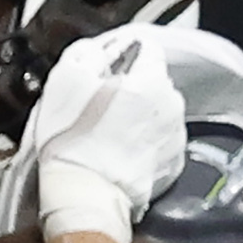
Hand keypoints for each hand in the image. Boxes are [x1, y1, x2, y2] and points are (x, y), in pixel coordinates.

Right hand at [28, 27, 185, 242]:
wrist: (86, 197)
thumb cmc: (71, 140)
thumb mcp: (65, 81)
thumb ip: (88, 53)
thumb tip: (103, 46)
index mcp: (149, 77)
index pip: (147, 47)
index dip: (123, 55)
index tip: (104, 71)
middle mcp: (172, 102)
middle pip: (154, 81)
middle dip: (133, 87)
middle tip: (102, 106)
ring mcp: (177, 134)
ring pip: (159, 111)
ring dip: (140, 115)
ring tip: (110, 133)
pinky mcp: (174, 162)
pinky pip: (160, 140)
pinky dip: (145, 142)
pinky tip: (122, 152)